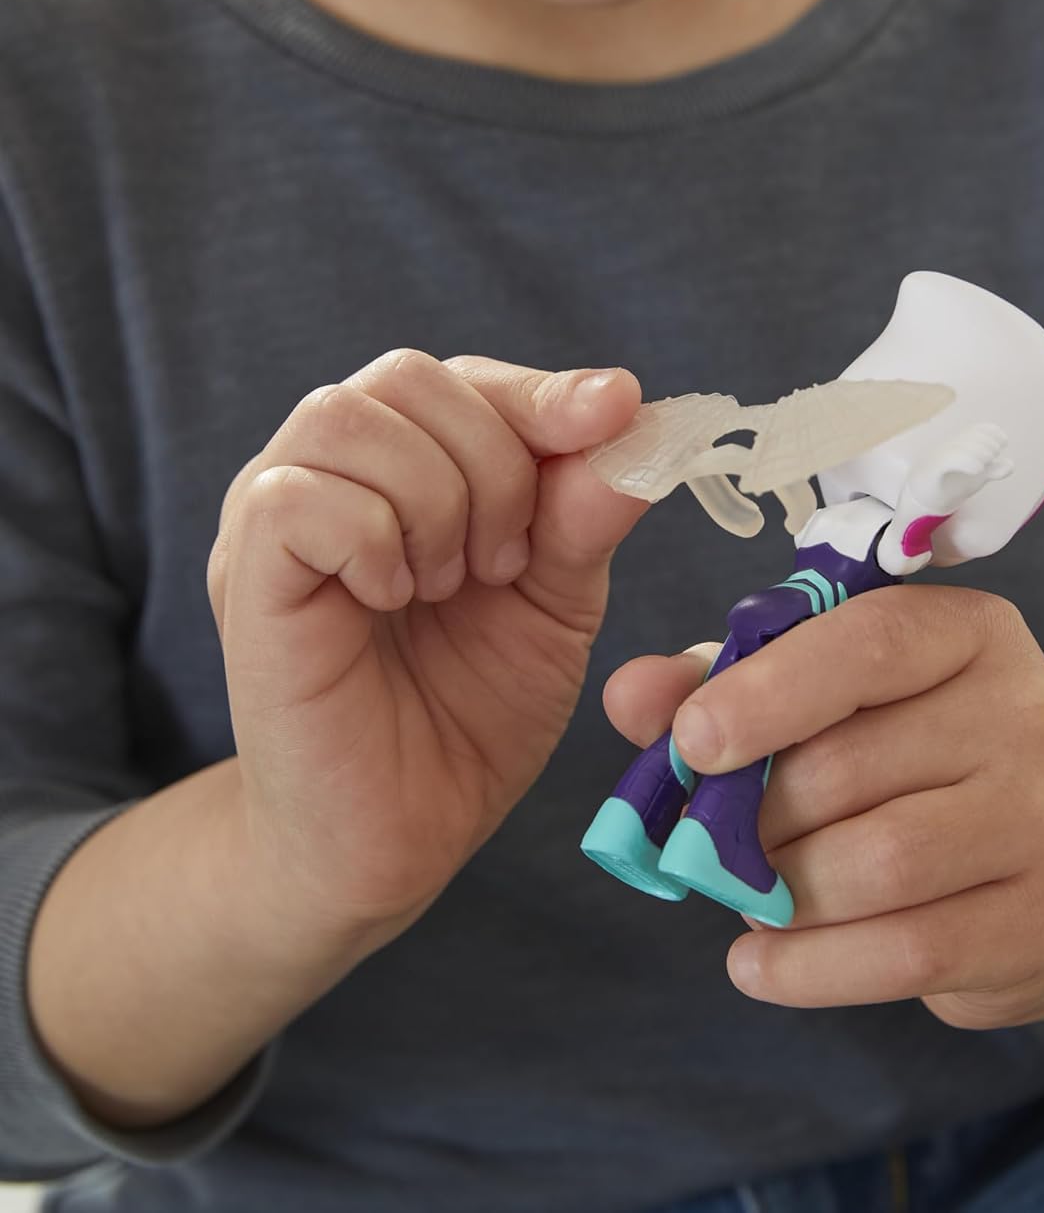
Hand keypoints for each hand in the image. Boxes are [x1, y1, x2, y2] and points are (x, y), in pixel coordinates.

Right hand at [210, 350, 645, 949]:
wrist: (399, 835)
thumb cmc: (470, 712)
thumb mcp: (556, 603)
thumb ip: (583, 512)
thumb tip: (630, 415)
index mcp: (409, 467)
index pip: (468, 380)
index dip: (545, 394)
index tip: (617, 410)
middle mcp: (334, 474)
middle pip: (405, 377)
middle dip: (492, 462)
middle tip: (507, 565)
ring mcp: (276, 518)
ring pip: (346, 420)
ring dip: (432, 501)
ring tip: (451, 586)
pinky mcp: (244, 576)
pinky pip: (297, 499)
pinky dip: (372, 540)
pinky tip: (392, 599)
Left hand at [604, 587, 1043, 1029]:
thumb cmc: (910, 759)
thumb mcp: (827, 696)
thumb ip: (721, 680)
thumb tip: (629, 696)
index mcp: (969, 631)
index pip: (868, 643)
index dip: (768, 692)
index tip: (691, 741)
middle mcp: (1022, 712)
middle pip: (851, 767)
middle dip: (756, 813)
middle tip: (714, 837)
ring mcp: (1043, 820)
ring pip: (876, 863)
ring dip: (781, 889)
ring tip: (751, 890)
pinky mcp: (1037, 923)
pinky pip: (902, 953)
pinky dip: (808, 967)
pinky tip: (757, 962)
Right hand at [905, 422, 1013, 515]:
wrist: (918, 503)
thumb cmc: (947, 487)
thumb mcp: (975, 479)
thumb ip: (991, 471)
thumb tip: (1010, 465)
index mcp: (958, 445)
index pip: (977, 428)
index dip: (993, 432)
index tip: (1003, 444)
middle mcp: (947, 447)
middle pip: (971, 436)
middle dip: (988, 445)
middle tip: (990, 460)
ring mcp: (937, 457)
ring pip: (961, 446)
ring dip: (979, 453)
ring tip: (982, 467)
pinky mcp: (931, 470)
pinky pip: (949, 460)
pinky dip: (966, 461)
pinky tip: (977, 469)